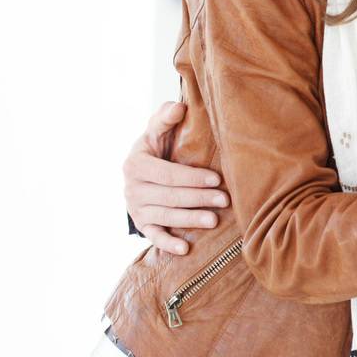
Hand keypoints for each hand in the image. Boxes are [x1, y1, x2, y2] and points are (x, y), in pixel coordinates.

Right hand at [123, 101, 227, 255]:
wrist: (141, 171)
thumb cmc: (158, 147)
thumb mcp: (157, 131)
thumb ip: (165, 118)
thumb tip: (179, 107)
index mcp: (136, 163)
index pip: (166, 173)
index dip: (192, 177)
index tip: (216, 179)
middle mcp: (132, 188)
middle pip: (169, 196)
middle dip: (197, 198)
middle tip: (224, 200)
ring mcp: (135, 208)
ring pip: (165, 216)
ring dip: (189, 220)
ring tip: (214, 221)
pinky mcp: (141, 224)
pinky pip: (153, 236)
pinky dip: (168, 244)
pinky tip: (185, 249)